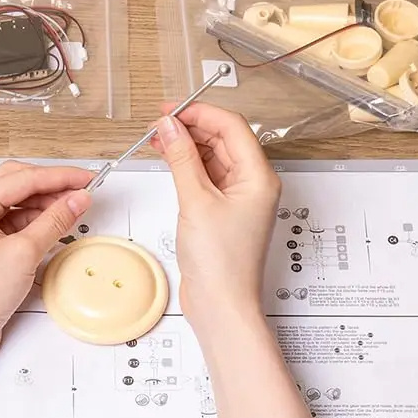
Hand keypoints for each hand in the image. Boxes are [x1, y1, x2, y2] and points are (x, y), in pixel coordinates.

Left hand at [0, 160, 91, 366]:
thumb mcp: (24, 254)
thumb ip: (54, 221)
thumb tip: (75, 199)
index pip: (23, 178)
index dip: (59, 176)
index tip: (85, 178)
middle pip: (16, 182)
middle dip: (49, 185)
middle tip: (79, 190)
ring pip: (14, 202)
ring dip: (42, 204)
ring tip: (70, 209)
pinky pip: (10, 221)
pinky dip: (32, 222)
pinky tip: (51, 226)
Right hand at [154, 103, 280, 340]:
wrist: (222, 307)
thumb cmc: (222, 264)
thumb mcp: (195, 201)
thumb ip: (181, 158)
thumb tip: (169, 126)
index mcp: (258, 177)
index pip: (232, 126)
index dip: (200, 112)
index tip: (172, 110)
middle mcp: (253, 184)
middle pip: (223, 138)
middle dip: (191, 126)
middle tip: (160, 123)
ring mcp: (238, 197)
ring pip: (213, 155)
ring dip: (187, 144)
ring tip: (159, 138)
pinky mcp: (223, 210)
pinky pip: (206, 174)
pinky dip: (187, 163)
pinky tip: (169, 158)